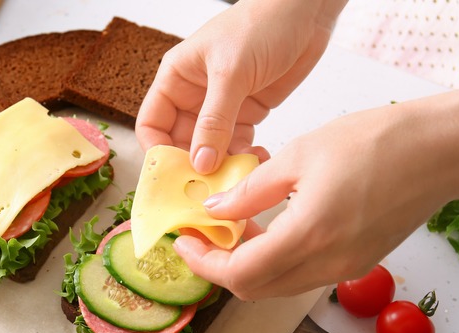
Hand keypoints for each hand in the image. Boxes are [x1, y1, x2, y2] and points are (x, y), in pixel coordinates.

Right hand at [136, 0, 346, 172]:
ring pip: (210, 149)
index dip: (158, 151)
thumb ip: (214, 121)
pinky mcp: (248, 112)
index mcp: (176, 79)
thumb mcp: (231, 72)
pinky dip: (244, 158)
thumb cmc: (262, 23)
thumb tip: (200, 163)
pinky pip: (238, 145)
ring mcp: (222, 106)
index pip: (152, 124)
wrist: (306, 10)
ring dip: (222, 166)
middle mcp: (194, 95)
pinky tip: (256, 163)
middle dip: (192, 166)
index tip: (173, 176)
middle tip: (207, 189)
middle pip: (180, 143)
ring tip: (237, 178)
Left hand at [171, 86, 458, 299]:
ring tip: (232, 226)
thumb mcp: (298, 157)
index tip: (185, 243)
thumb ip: (250, 191)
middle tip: (203, 234)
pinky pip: (302, 274)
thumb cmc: (375, 142)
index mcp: (309, 236)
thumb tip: (214, 210)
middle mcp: (327, 263)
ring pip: (278, 285)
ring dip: (248, 264)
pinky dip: (276, 260)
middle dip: (220, 267)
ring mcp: (345, 268)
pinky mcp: (356, 262)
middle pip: (255, 289)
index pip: (239, 275)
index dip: (204, 264)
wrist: (438, 151)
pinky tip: (267, 227)